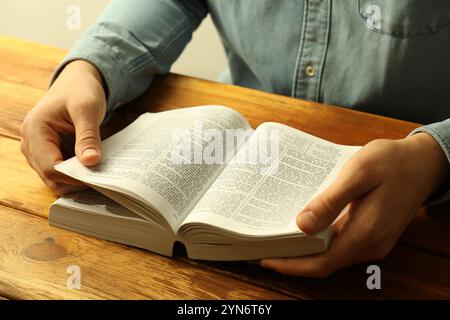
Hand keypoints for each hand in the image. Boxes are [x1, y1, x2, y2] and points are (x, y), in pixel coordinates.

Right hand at [21, 60, 106, 194]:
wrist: (77, 83)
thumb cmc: (80, 90)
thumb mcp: (87, 109)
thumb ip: (88, 135)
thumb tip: (91, 162)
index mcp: (35, 131)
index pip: (50, 168)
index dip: (74, 177)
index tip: (100, 179)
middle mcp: (31, 145)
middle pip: (52, 178)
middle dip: (77, 182)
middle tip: (106, 181)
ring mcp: (40, 152)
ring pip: (57, 180)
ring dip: (79, 181)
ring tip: (104, 176)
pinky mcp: (51, 155)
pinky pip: (64, 174)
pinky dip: (80, 175)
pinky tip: (98, 172)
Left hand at [261, 133, 448, 276]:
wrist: (423, 162)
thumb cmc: (391, 162)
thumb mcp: (358, 173)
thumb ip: (331, 201)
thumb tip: (302, 225)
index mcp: (365, 233)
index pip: (321, 263)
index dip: (291, 265)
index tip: (265, 258)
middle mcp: (370, 245)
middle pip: (324, 263)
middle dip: (293, 260)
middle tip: (264, 246)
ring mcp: (373, 242)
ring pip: (332, 256)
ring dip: (305, 251)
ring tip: (278, 237)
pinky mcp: (373, 235)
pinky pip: (340, 245)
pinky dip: (319, 242)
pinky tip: (304, 227)